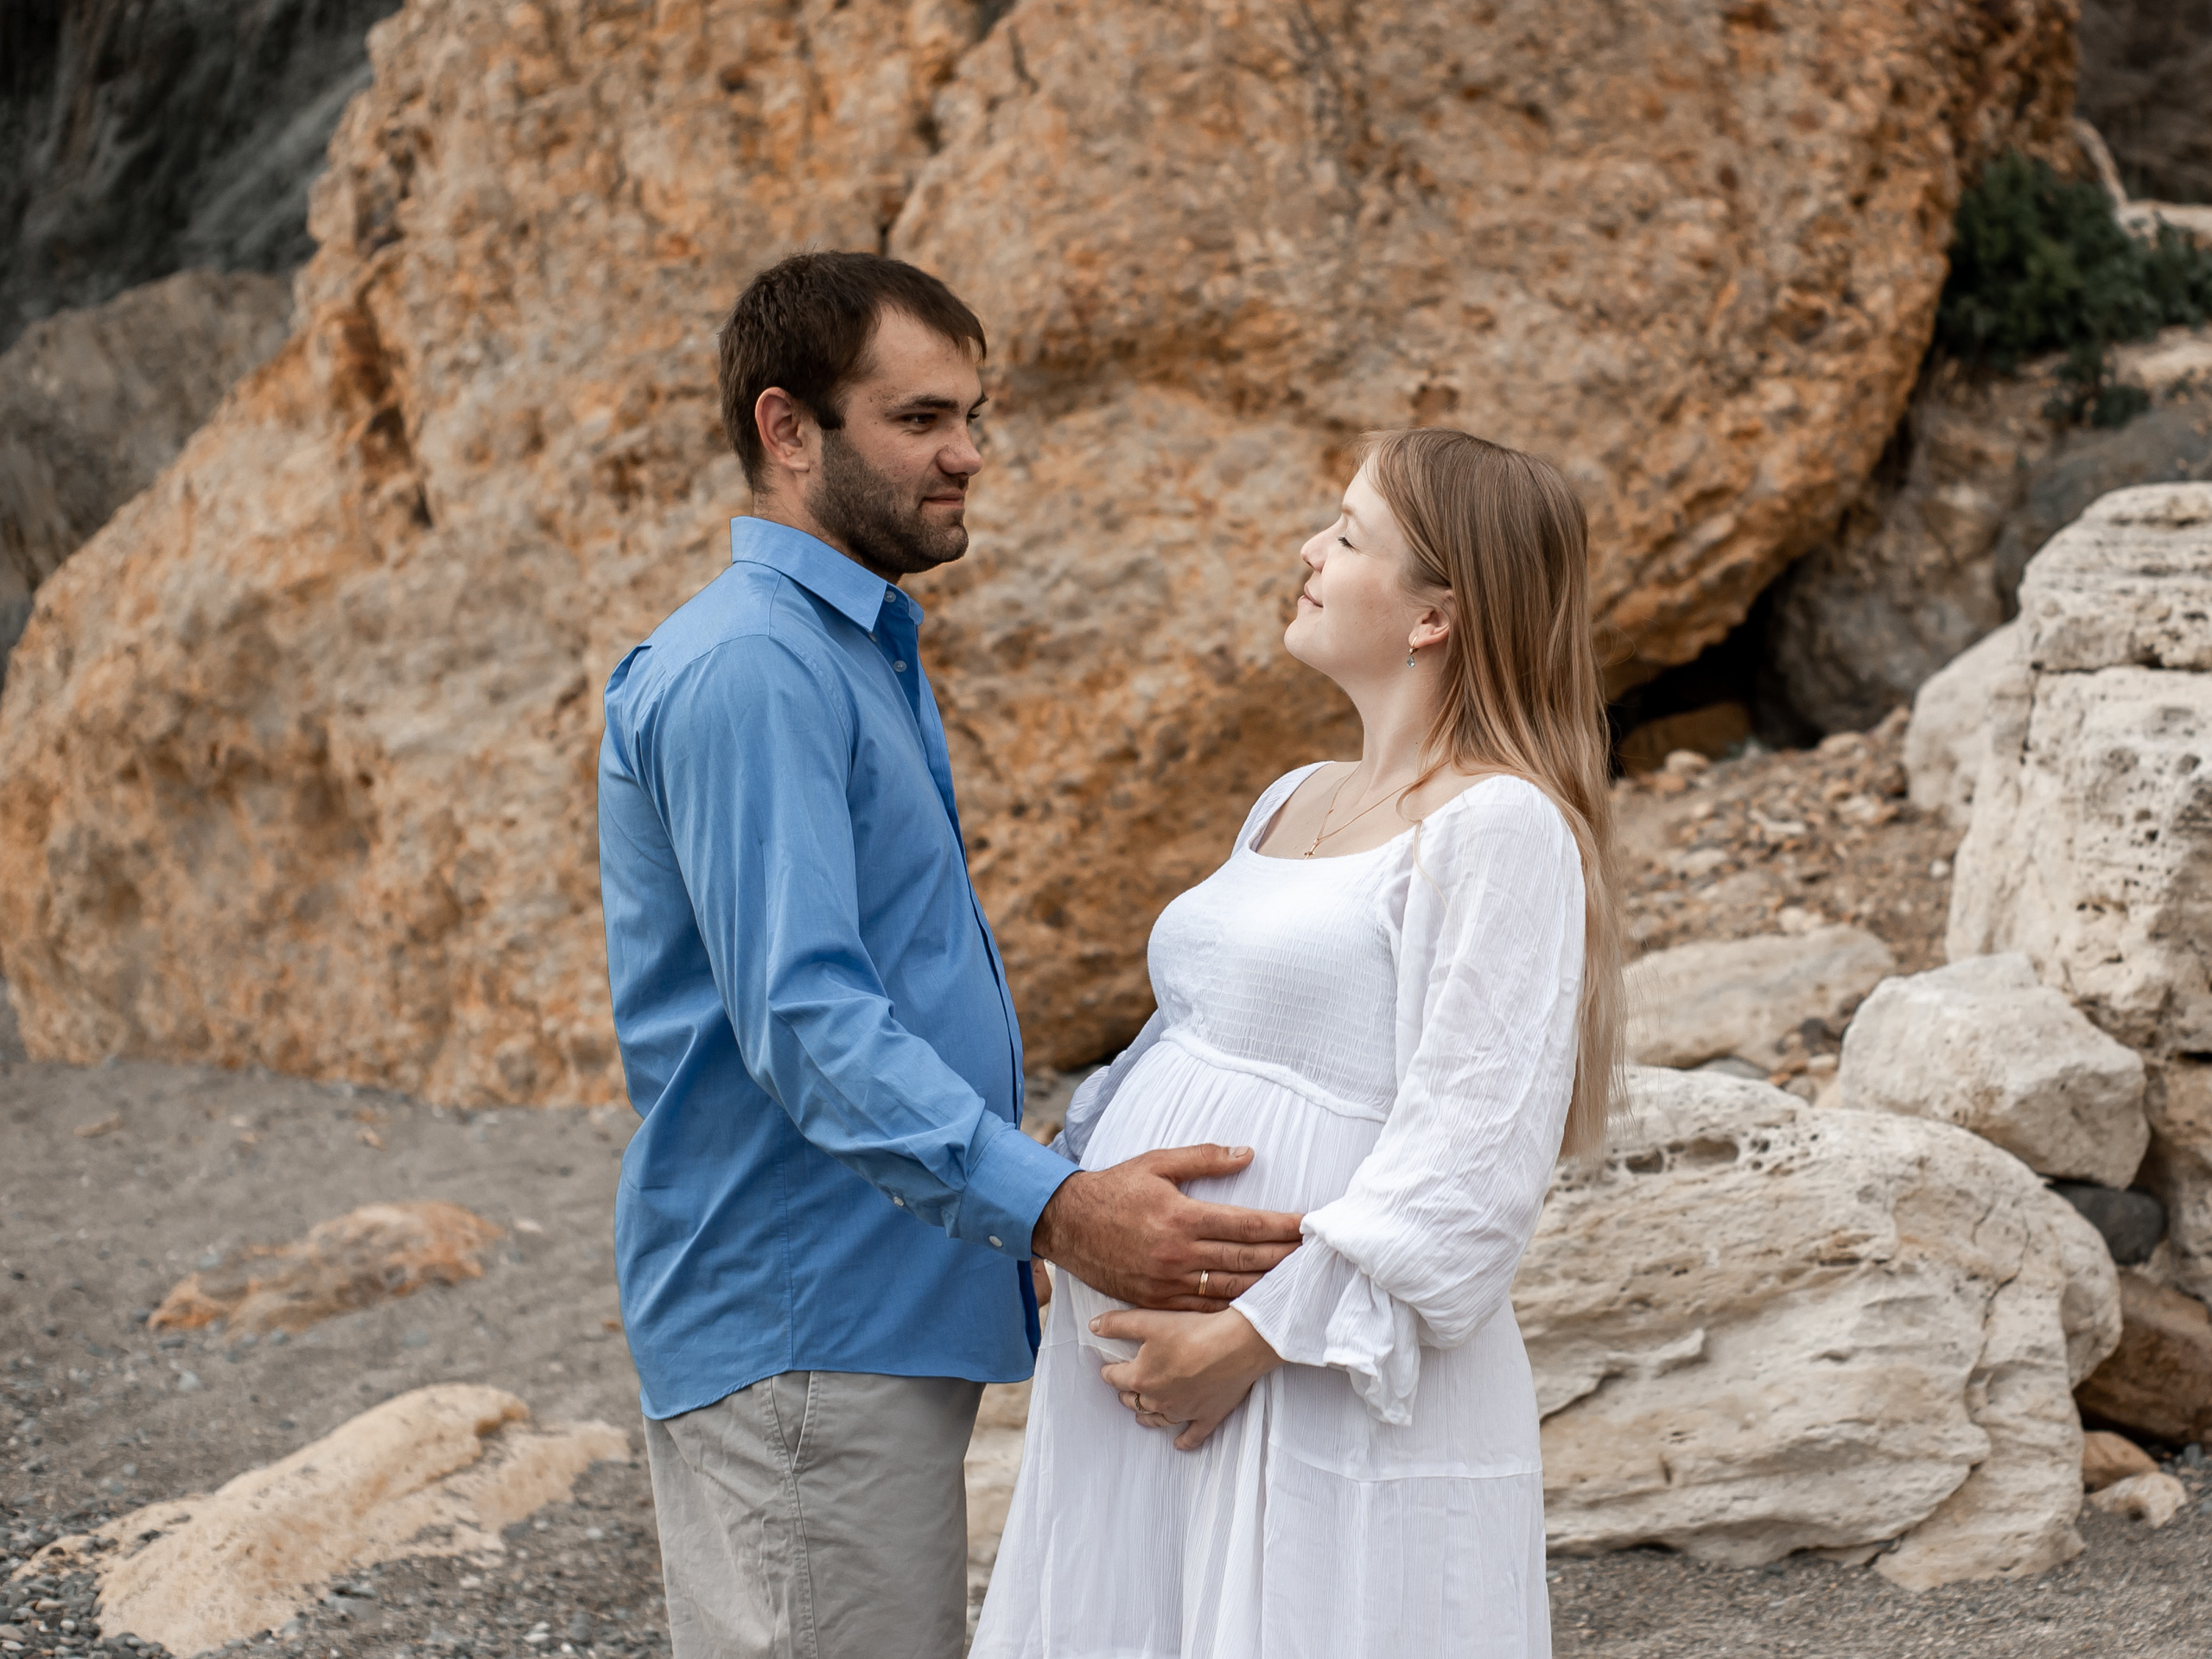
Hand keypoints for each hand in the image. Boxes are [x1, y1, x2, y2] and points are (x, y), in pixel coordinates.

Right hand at [1031, 1145, 1303, 1310]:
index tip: (1310, 1226)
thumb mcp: (1157, 1162)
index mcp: (1182, 1217)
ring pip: (1231, 1290)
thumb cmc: (1114, 1188)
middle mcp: (1178, 1254)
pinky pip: (1204, 1309)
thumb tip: (1247, 1154)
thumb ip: (1204, 1158)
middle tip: (1317, 1256)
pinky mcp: (1157, 1302)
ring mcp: (1168, 1283)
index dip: (1283, 1227)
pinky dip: (1234, 1308)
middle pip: (1248, 1260)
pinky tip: (1256, 1304)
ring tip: (1297, 1280)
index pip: (1248, 1224)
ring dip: (1268, 1286)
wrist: (1066, 1224)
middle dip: (1286, 1258)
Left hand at [1095, 1308, 1283, 1450]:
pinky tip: (1178, 1445)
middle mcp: (1159, 1400)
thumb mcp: (1148, 1321)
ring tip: (1140, 1417)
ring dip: (1147, 1418)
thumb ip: (1117, 1324)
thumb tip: (1093, 1326)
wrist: (1236, 1345)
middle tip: (1125, 1390)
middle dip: (1127, 1395)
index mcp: (1141, 1378)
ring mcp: (1184, 1412)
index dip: (1109, 1372)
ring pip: (1158, 1420)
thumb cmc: (1192, 1331)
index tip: (1107, 1370)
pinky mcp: (1207, 1416)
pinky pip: (1193, 1436)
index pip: (1115, 1378)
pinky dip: (1184, 1442)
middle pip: (1134, 1401)